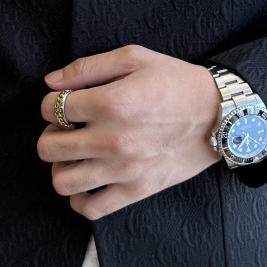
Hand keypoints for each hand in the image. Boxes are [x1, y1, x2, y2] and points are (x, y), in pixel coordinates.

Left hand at [38, 44, 220, 219]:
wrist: (218, 115)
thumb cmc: (176, 82)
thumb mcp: (134, 59)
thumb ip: (87, 67)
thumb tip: (51, 82)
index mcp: (111, 103)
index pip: (52, 108)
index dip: (52, 102)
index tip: (65, 103)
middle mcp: (112, 140)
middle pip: (48, 147)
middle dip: (51, 133)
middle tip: (67, 128)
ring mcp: (123, 170)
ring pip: (62, 181)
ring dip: (60, 166)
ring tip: (75, 154)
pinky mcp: (136, 190)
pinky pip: (90, 208)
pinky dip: (79, 199)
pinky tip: (87, 181)